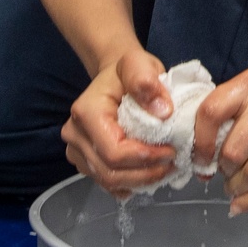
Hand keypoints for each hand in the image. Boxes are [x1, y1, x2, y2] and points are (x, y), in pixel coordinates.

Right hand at [61, 48, 175, 196]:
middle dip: (145, 173)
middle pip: (110, 172)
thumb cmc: (127, 71)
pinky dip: (131, 183)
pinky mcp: (84, 162)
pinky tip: (148, 172)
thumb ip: (147, 81)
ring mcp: (76, 151)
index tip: (171, 151)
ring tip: (164, 168)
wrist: (115, 78)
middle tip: (173, 163)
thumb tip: (163, 112)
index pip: (114, 152)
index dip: (145, 157)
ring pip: (109, 181)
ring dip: (140, 180)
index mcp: (85, 113)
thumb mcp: (139, 63)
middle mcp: (74, 135)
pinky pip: (108, 183)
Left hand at [193, 69, 247, 214]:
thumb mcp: (244, 98)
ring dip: (237, 186)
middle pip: (233, 150)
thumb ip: (220, 117)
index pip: (211, 113)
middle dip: (222, 169)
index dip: (200, 143)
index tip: (199, 160)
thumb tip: (195, 156)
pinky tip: (242, 203)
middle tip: (222, 173)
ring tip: (232, 187)